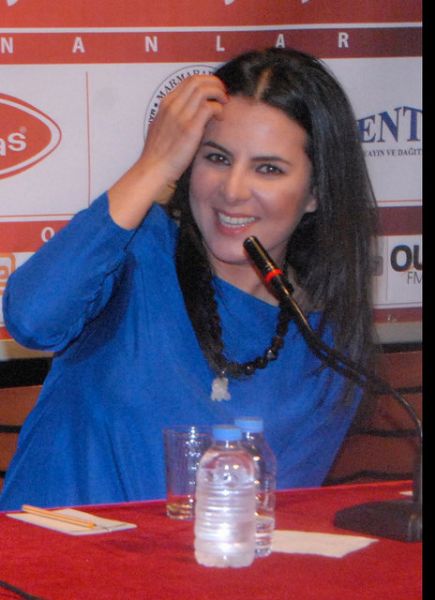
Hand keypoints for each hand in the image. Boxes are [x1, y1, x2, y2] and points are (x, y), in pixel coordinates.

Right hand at [109, 75, 226, 227]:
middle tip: (222, 95)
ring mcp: (181, 116)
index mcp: (166, 104)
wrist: (154, 169)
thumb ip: (174, 116)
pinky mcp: (190, 128)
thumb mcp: (162, 127)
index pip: (189, 80)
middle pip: (198, 80)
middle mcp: (173, 105)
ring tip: (223, 104)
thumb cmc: (159, 154)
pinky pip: (209, 107)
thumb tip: (190, 113)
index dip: (205, 82)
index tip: (214, 91)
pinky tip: (220, 118)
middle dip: (214, 83)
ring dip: (218, 93)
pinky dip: (218, 108)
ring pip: (204, 89)